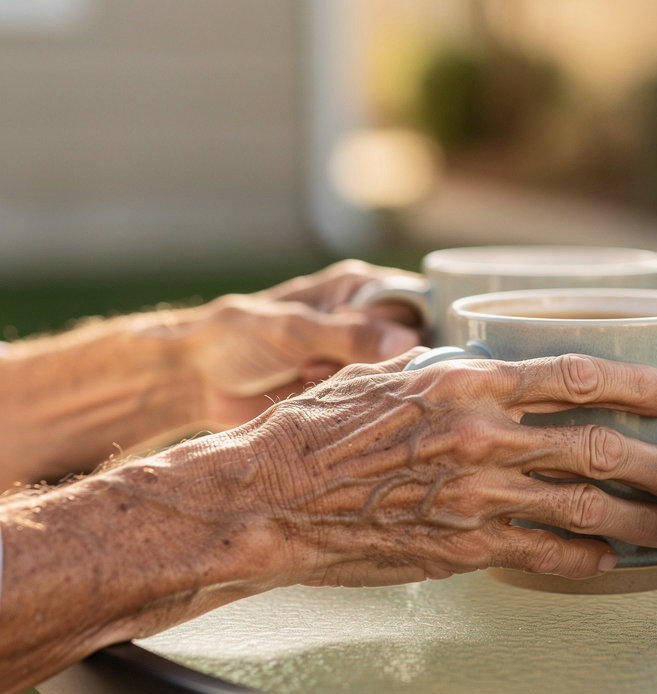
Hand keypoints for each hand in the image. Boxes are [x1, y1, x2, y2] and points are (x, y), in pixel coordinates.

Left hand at [190, 260, 424, 427]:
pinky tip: (309, 391)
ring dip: (360, 384)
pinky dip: (347, 403)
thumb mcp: (293, 330)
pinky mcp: (344, 392)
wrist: (195, 381)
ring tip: (310, 373)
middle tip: (338, 362)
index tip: (409, 348)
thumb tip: (407, 343)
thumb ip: (348, 335)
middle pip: (414, 346)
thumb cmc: (236, 338)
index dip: (424, 325)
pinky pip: (368, 403)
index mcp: (358, 290)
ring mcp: (356, 360)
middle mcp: (365, 322)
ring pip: (392, 378)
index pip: (418, 302)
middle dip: (385, 362)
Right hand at [234, 353, 656, 585]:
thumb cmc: (317, 428)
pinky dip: (584, 558)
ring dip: (636, 514)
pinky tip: (608, 559)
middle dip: (656, 460)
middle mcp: (482, 436)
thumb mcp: (385, 377)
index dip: (635, 382)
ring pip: (581, 505)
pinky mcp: (461, 546)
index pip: (574, 376)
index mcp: (467, 382)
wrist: (271, 497)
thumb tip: (492, 372)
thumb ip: (448, 376)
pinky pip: (542, 554)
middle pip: (596, 446)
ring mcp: (475, 496)